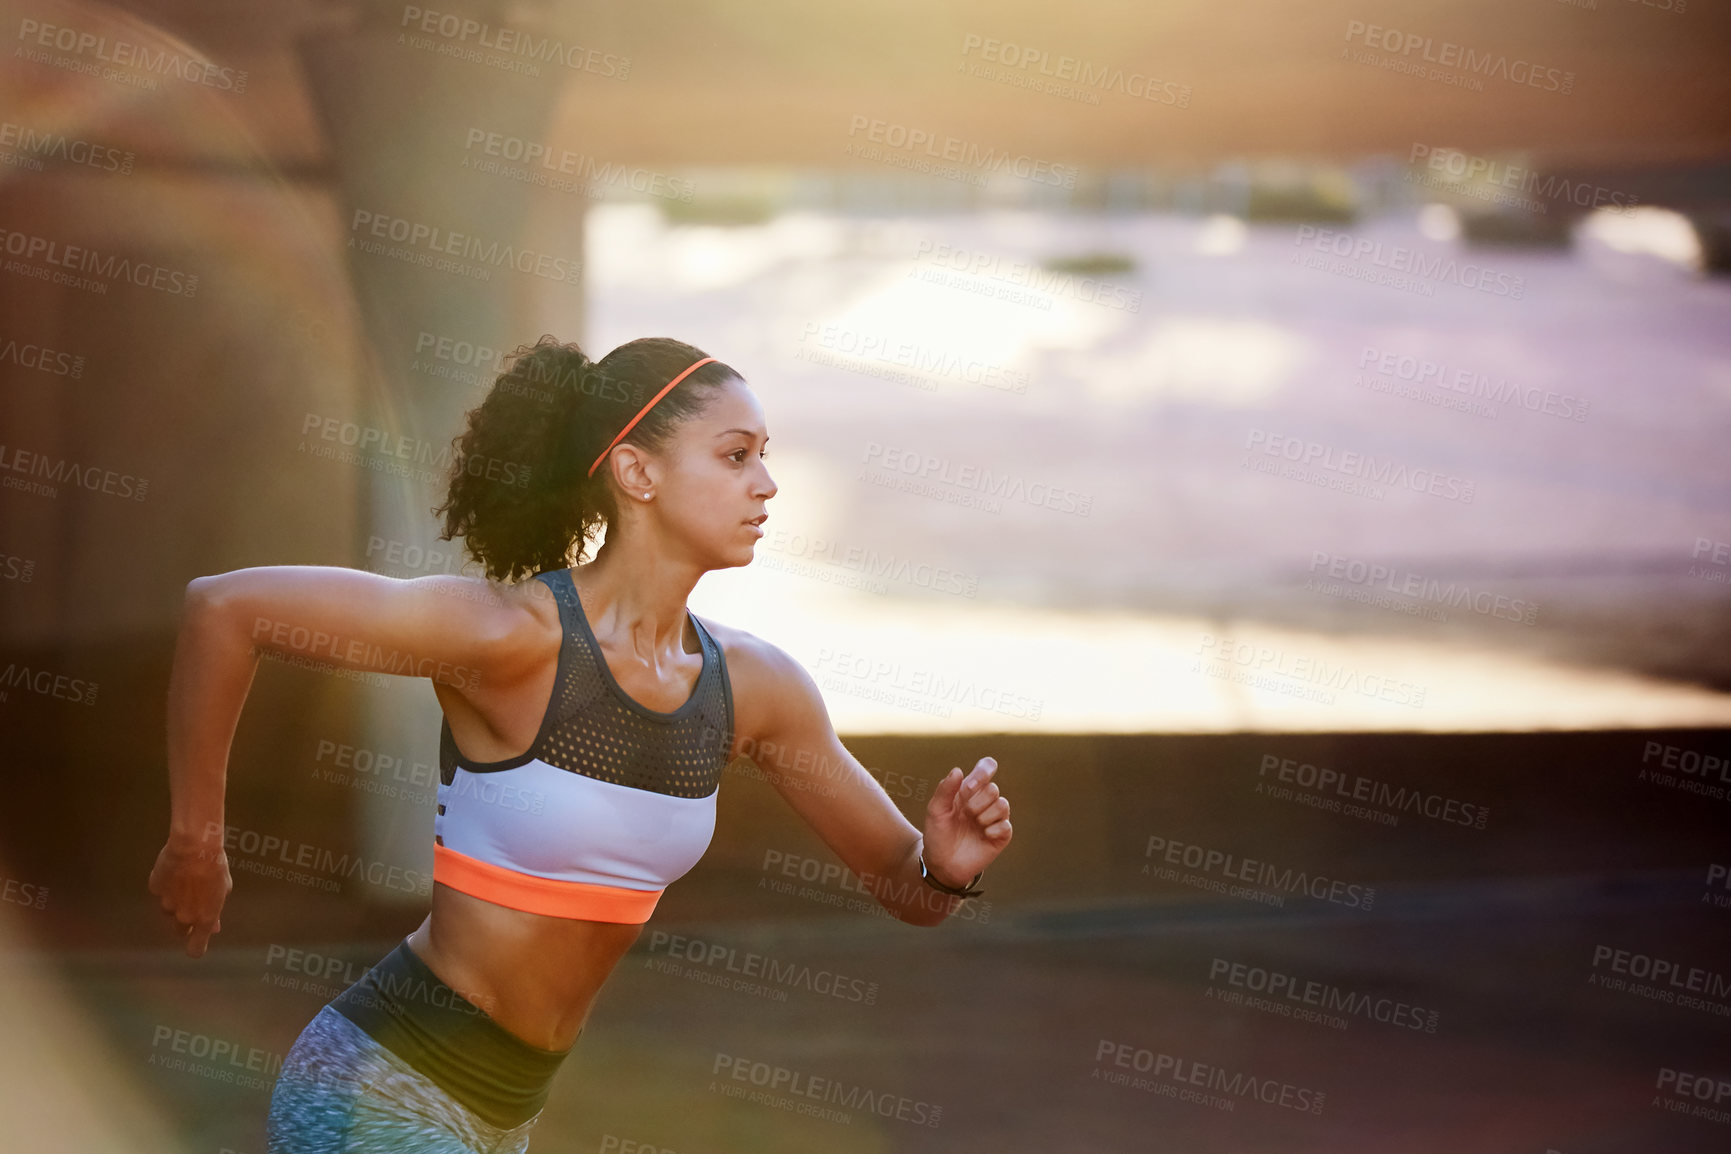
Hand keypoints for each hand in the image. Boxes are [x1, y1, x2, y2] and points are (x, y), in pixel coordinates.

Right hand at [147, 834, 231, 957]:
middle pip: (180, 931)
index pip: (195, 948)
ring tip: (185, 881)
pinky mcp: (155, 888)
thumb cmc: (215, 866)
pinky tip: (175, 870)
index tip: (197, 943)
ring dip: (175, 901)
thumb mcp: (223, 889)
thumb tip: (214, 927)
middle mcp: (183, 916)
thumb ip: (216, 910)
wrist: (194, 846)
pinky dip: (165, 884)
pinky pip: (160, 891)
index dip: (196, 946)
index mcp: (204, 918)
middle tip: (193, 903)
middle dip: (185, 922)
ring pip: (169, 910)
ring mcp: (166, 903)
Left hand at [922, 757, 1011, 887]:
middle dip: (978, 801)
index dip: (985, 770)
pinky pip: (1006, 825)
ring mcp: (993, 818)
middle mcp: (984, 802)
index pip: (986, 768)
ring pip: (1003, 804)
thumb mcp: (935, 810)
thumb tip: (958, 770)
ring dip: (986, 814)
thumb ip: (945, 789)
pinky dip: (994, 829)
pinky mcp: (1000, 836)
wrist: (942, 863)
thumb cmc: (938, 834)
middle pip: (993, 788)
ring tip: (975, 824)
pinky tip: (984, 835)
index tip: (971, 785)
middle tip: (966, 812)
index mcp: (969, 791)